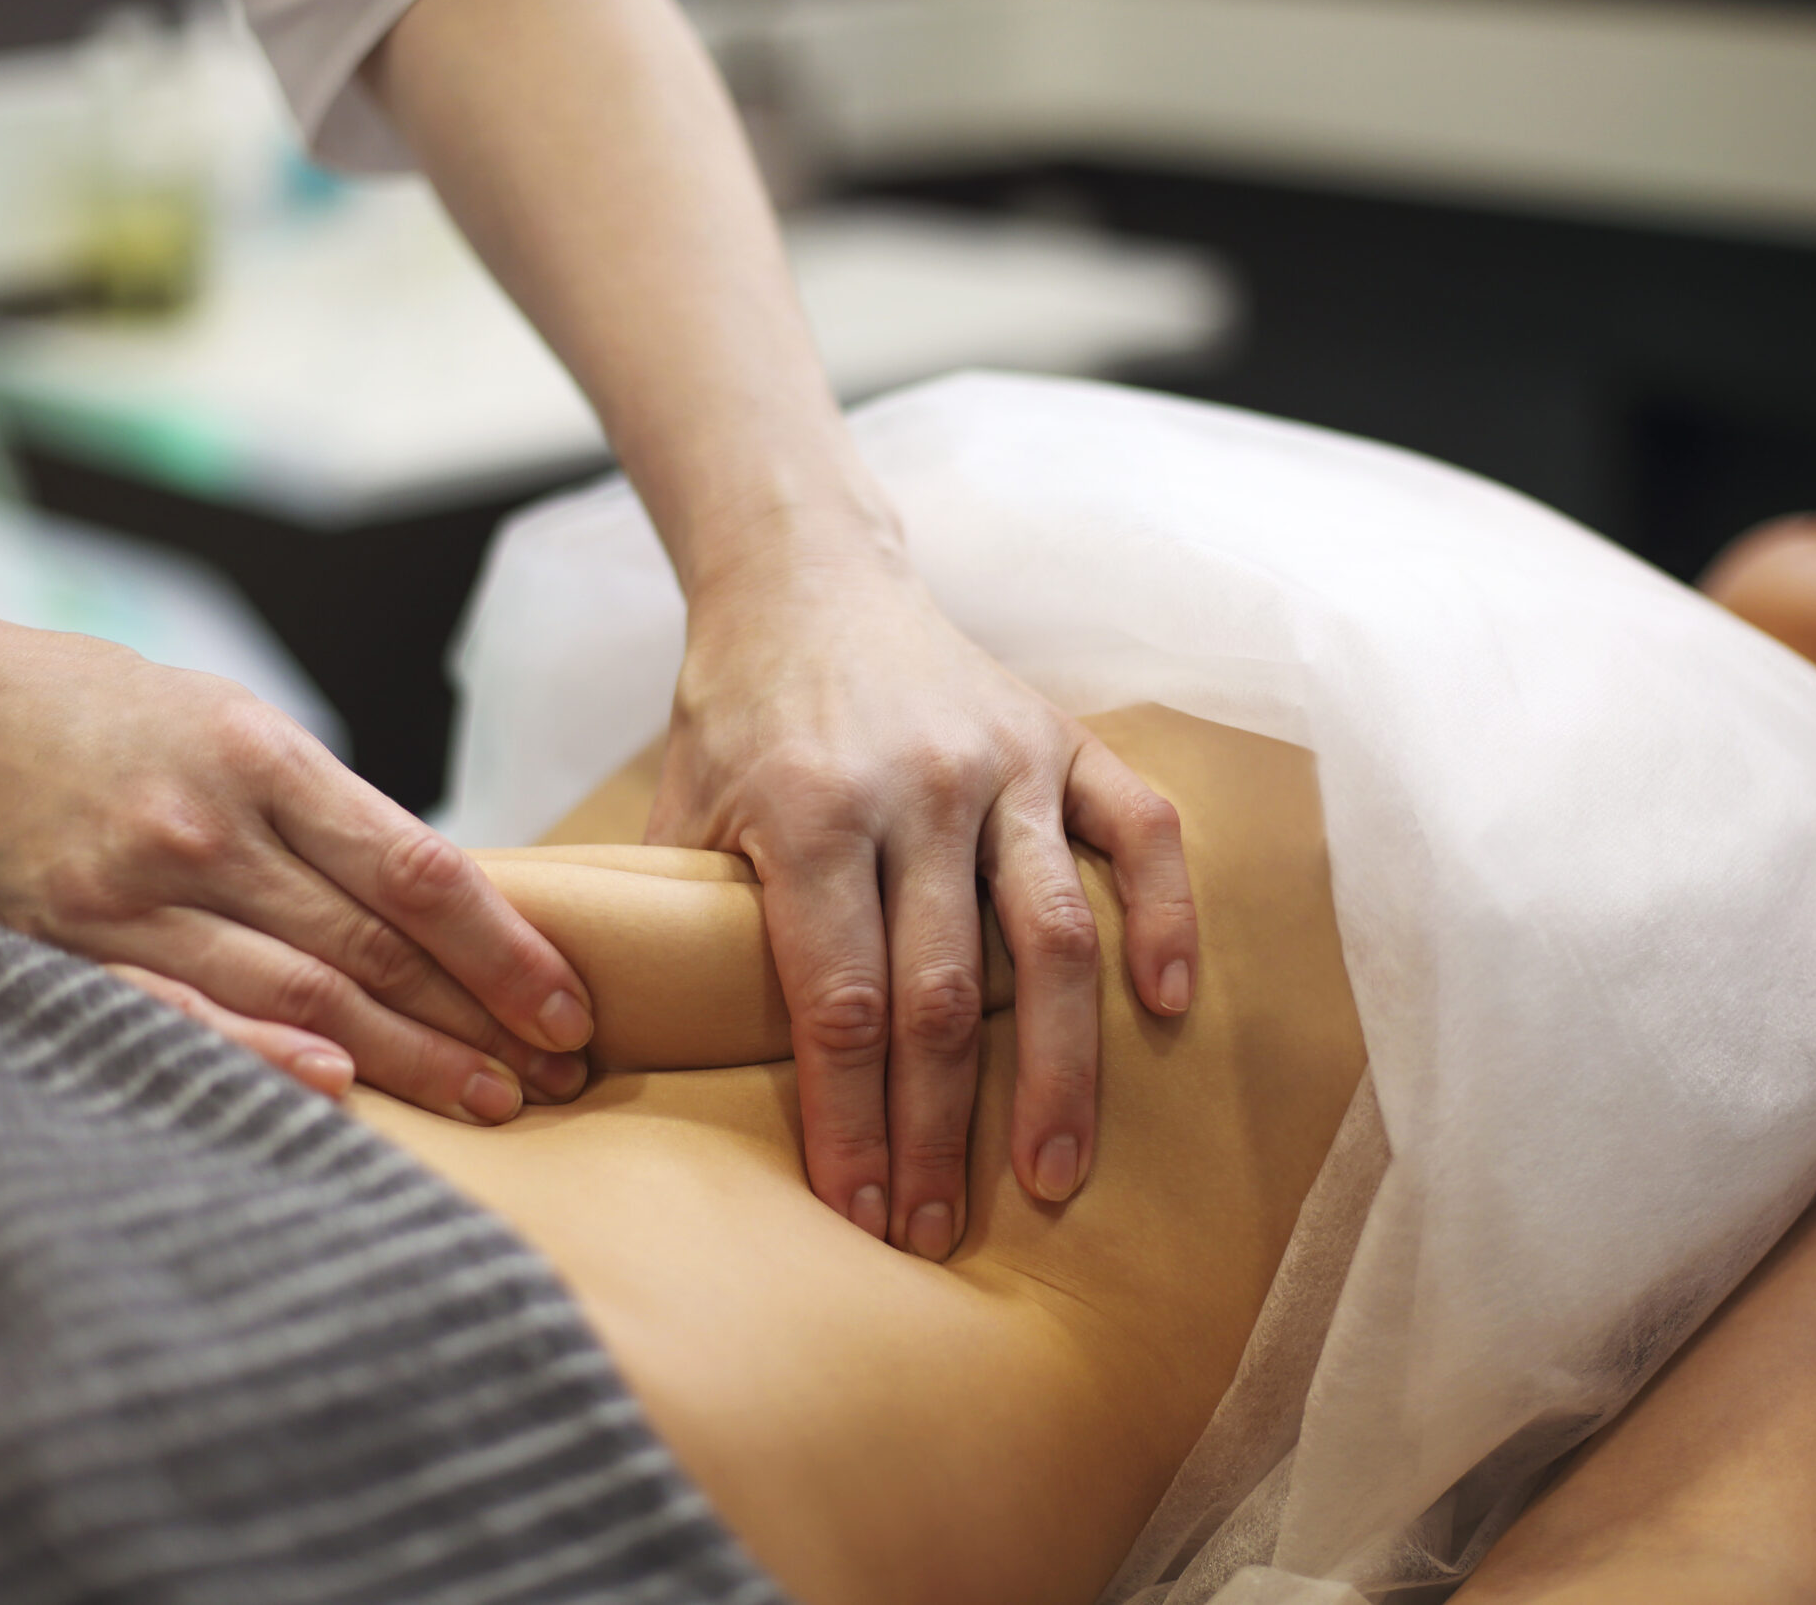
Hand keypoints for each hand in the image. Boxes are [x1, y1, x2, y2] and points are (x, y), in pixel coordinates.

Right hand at [0, 610, 594, 1115]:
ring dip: (408, 1058)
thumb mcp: (230, 722)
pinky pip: (182, 1021)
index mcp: (260, 757)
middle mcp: (202, 830)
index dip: (503, 947)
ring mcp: (126, 899)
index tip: (568, 1001)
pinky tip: (343, 1091)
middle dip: (479, 1018)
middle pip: (372, 947)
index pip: (416, 870)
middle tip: (562, 1072)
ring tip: (492, 1101)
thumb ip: (325, 814)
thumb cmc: (99, 714)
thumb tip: (441, 910)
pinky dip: (266, 1060)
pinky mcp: (62, 954)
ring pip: (298, 996)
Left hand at [650, 546, 1197, 1259]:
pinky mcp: (1065, 738)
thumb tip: (647, 1070)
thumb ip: (682, 926)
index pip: (837, 1001)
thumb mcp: (683, 812)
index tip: (857, 1213)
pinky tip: (1168, 1009)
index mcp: (809, 809)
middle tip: (935, 1233)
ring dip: (1059, 1071)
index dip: (850, 1121)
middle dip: (939, 1132)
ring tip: (1057, 1176)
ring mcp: (1004, 761)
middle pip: (943, 995)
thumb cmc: (736, 720)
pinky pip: (1142, 833)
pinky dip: (1168, 918)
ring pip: (1053, 938)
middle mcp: (917, 786)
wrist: (806, 581)